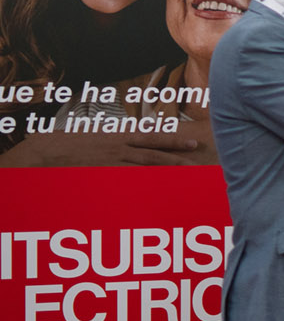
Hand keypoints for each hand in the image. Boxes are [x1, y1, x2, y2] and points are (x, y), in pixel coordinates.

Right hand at [0, 129, 201, 167]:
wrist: (49, 149)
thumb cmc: (75, 141)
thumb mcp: (101, 134)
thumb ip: (122, 137)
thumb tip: (140, 136)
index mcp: (120, 134)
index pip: (152, 136)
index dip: (173, 139)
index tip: (191, 142)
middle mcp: (119, 146)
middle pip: (154, 150)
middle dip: (176, 153)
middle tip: (196, 156)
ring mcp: (112, 159)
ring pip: (145, 164)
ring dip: (165, 167)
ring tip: (184, 172)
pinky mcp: (105, 171)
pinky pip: (128, 178)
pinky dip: (144, 181)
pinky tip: (158, 187)